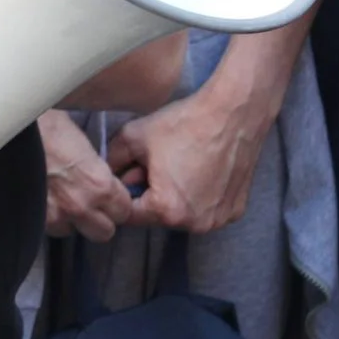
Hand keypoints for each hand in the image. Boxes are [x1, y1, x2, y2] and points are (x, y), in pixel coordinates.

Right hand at [39, 109, 135, 242]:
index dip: (116, 202)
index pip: (124, 211)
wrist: (5, 128)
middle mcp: (81, 206)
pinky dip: (47, 217)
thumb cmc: (41, 122)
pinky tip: (41, 198)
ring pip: (72, 232)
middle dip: (98, 218)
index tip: (107, 193)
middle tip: (87, 201)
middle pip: (104, 232)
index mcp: (99, 183)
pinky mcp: (31, 218)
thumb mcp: (76, 136)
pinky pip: (47, 228)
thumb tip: (95, 167)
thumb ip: (92, 162)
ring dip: (70, 220)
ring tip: (60, 199)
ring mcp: (54, 215)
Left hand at [106, 81, 273, 234]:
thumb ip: (111, 160)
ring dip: (174, 197)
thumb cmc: (183, 125)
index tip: (124, 178)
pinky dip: (198, 196)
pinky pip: (206, 209)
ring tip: (177, 166)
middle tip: (153, 166)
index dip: (121, 196)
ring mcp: (219, 220)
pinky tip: (199, 170)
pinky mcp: (235, 211)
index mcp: (167, 210)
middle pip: (157, 216)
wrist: (232, 114)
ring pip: (182, 214)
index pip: (130, 215)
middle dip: (148, 195)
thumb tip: (104, 175)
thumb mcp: (133, 137)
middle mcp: (195, 224)